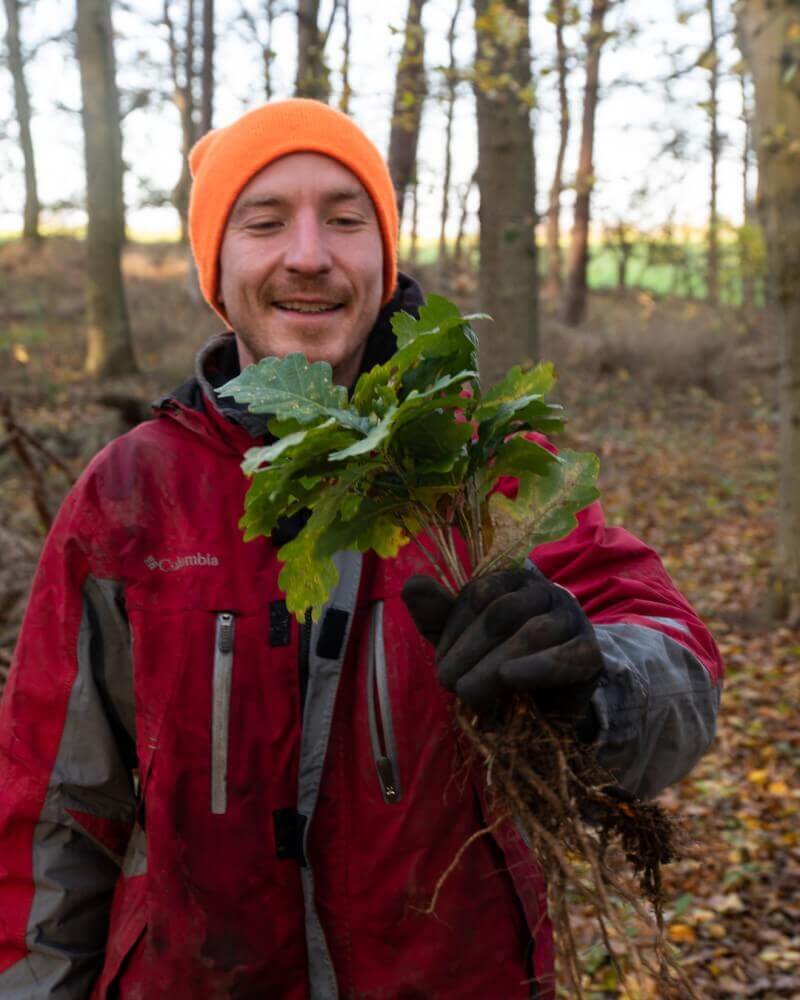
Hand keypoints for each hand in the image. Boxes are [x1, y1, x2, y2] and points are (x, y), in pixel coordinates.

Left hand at [401, 566, 603, 727]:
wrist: (548, 701)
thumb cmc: (498, 662)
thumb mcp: (461, 640)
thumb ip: (436, 614)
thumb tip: (411, 584)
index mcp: (511, 581)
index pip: (480, 593)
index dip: (455, 629)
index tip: (439, 663)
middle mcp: (545, 592)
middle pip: (504, 612)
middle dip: (470, 649)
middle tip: (448, 683)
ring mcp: (572, 619)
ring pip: (533, 633)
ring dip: (494, 664)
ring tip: (469, 693)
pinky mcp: (590, 653)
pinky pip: (568, 656)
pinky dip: (538, 668)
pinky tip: (511, 678)